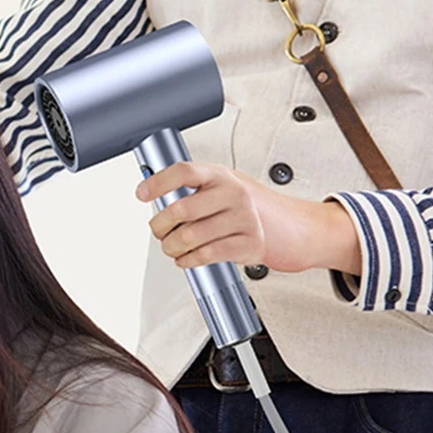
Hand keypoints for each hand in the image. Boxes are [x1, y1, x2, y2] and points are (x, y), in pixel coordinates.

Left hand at [136, 162, 360, 275]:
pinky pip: (206, 255)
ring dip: (171, 248)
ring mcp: (242, 218)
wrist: (290, 226)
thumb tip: (152, 196)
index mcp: (220, 175)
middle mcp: (232, 193)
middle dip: (160, 226)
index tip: (142, 194)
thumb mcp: (221, 188)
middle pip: (181, 209)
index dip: (158, 182)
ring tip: (172, 248)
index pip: (183, 171)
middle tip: (159, 231)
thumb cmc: (246, 208)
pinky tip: (185, 259)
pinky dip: (188, 260)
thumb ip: (192, 192)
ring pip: (190, 236)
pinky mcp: (249, 244)